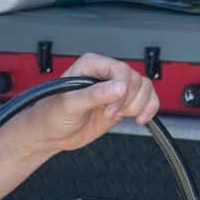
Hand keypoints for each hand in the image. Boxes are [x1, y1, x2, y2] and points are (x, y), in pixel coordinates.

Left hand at [25, 53, 158, 155]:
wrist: (50, 134)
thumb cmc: (51, 115)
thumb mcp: (69, 105)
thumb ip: (94, 95)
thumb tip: (118, 87)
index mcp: (91, 65)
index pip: (120, 69)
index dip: (121, 89)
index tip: (112, 106)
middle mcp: (105, 74)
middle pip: (135, 79)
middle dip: (127, 100)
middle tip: (109, 113)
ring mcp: (115, 89)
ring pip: (144, 88)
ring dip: (138, 105)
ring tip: (117, 115)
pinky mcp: (122, 104)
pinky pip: (147, 100)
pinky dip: (149, 109)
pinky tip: (140, 118)